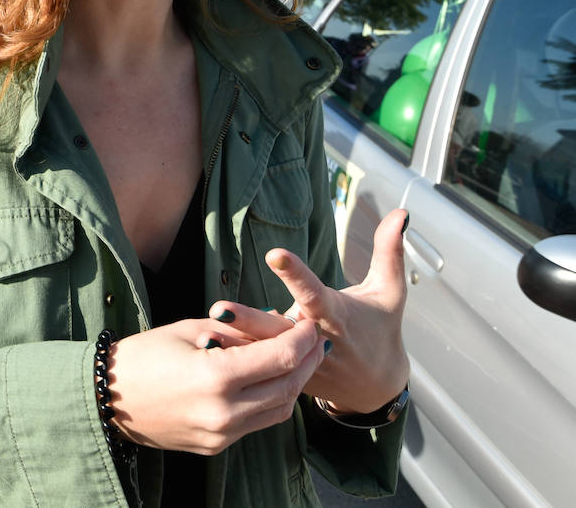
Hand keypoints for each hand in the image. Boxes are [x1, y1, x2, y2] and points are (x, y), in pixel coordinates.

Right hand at [105, 315, 326, 454]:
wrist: (107, 398)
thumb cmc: (142, 355)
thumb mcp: (189, 329)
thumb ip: (237, 329)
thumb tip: (277, 323)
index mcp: (215, 376)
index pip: (280, 357)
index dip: (302, 338)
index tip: (309, 323)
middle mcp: (224, 412)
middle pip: (288, 386)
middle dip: (307, 360)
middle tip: (315, 340)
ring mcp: (221, 434)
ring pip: (279, 410)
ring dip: (295, 383)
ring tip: (301, 360)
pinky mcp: (216, 446)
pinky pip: (257, 423)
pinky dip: (272, 400)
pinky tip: (273, 380)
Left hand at [211, 208, 409, 415]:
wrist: (377, 388)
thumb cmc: (382, 329)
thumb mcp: (390, 291)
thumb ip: (389, 252)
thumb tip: (400, 213)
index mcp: (337, 316)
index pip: (315, 292)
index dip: (296, 275)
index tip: (275, 254)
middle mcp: (316, 340)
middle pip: (280, 329)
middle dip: (250, 320)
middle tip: (219, 309)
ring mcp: (300, 363)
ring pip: (264, 353)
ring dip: (233, 344)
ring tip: (201, 336)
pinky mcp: (288, 377)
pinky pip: (258, 369)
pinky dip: (235, 360)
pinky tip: (203, 352)